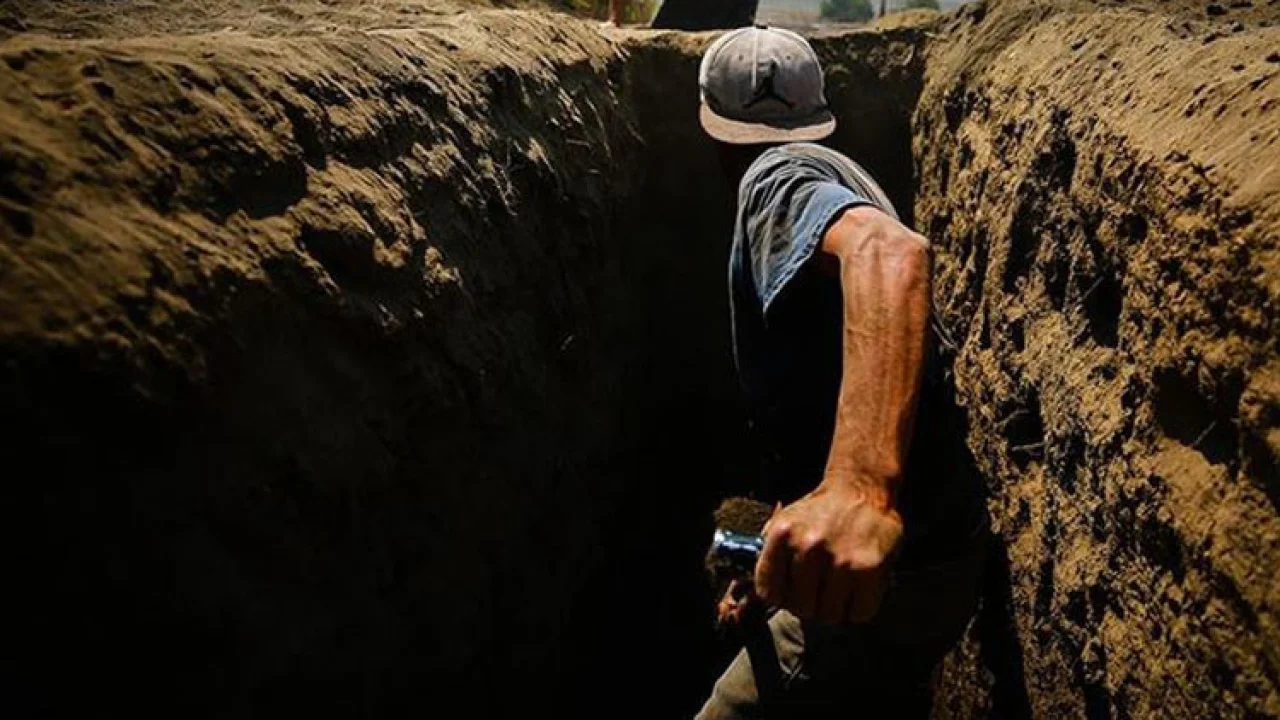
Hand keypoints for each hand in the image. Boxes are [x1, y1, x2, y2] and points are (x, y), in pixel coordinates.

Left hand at [754, 481, 902, 623]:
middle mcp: (809, 546)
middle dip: (810, 605)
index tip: (790, 594)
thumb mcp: (785, 521)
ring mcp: (840, 559)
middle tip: (819, 592)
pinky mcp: (869, 569)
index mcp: (782, 534)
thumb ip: (770, 553)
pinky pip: (859, 613)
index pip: (768, 592)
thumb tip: (756, 594)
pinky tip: (858, 590)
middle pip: (801, 608)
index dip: (781, 597)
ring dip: (835, 609)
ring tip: (839, 589)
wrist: (862, 488)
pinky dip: (859, 608)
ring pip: (829, 615)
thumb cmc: (821, 511)